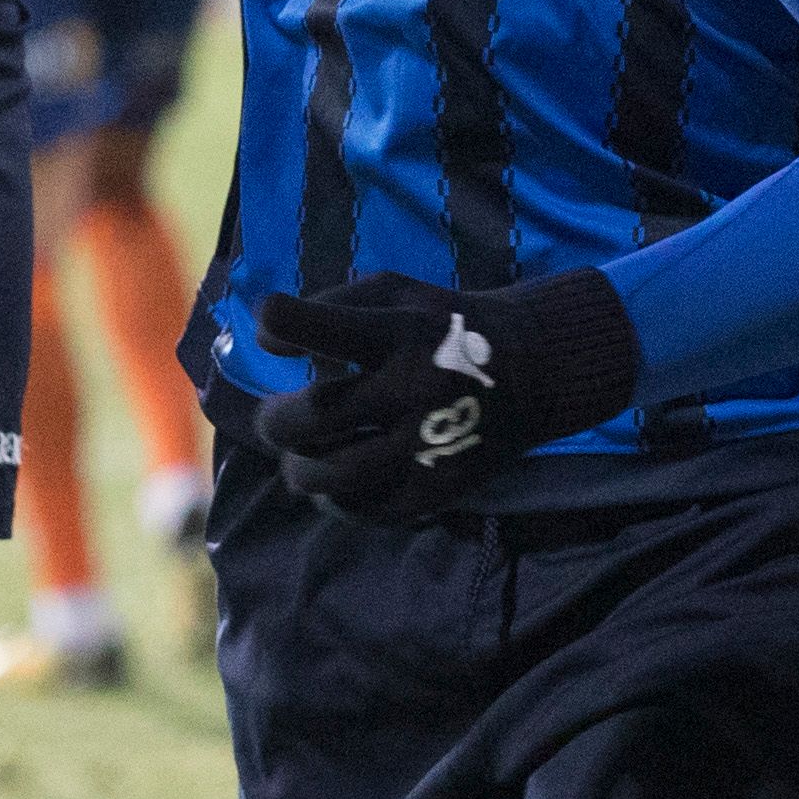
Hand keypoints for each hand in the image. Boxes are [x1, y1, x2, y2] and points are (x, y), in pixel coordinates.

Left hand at [250, 270, 643, 519]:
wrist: (534, 369)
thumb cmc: (445, 324)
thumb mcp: (398, 289)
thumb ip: (331, 303)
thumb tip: (265, 340)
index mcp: (402, 330)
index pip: (325, 326)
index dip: (280, 322)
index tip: (272, 329)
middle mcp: (416, 385)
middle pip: (314, 417)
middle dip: (274, 421)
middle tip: (274, 421)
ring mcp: (430, 441)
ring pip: (335, 475)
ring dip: (299, 470)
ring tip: (299, 461)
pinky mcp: (442, 485)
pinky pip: (369, 509)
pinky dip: (339, 502)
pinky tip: (336, 486)